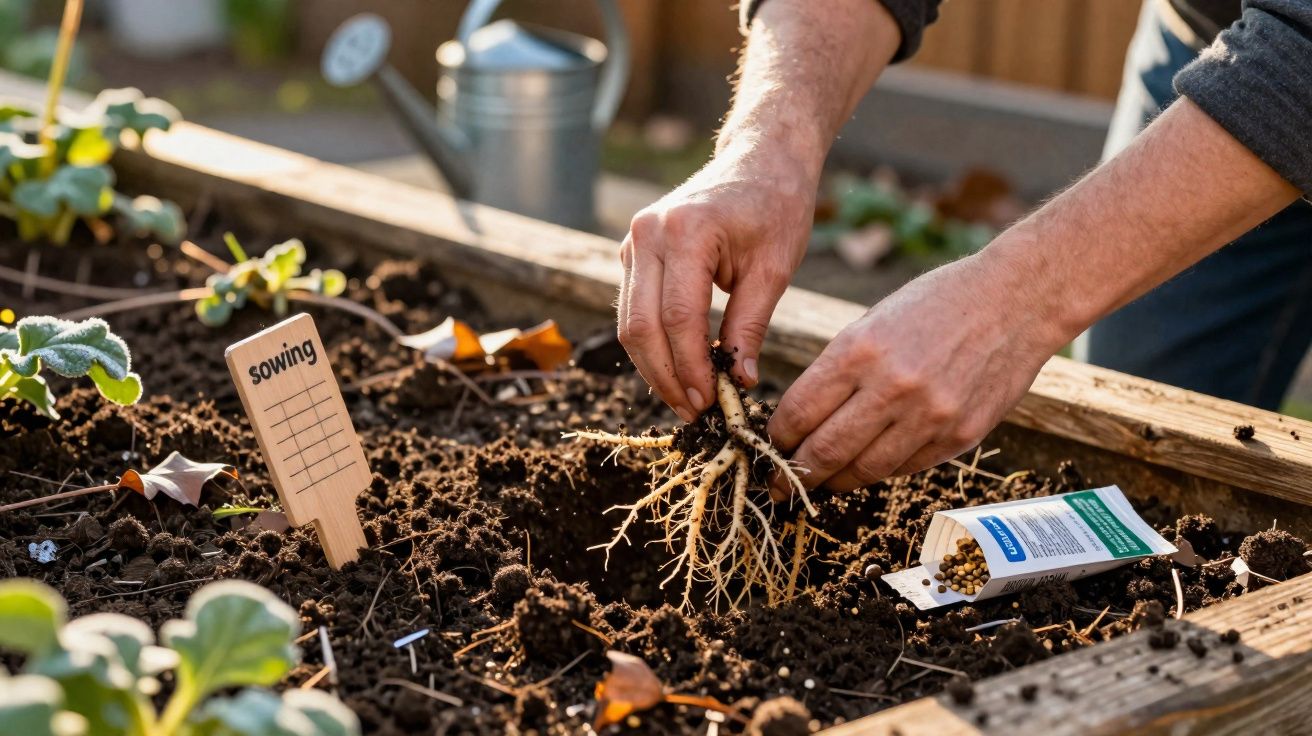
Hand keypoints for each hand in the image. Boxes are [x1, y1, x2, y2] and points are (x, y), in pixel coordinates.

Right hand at [618, 140, 820, 420]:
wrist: (760, 158)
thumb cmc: (776, 206)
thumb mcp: (774, 269)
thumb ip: (751, 326)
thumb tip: (738, 382)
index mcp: (686, 231)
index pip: (678, 318)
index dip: (690, 368)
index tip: (710, 403)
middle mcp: (648, 233)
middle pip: (642, 326)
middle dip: (666, 377)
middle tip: (695, 413)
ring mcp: (634, 241)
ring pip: (629, 322)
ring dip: (654, 367)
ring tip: (685, 399)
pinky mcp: (633, 251)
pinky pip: (633, 308)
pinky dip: (652, 344)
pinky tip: (677, 370)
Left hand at [767, 247, 1070, 495]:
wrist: (1018, 300)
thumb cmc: (938, 303)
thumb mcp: (874, 321)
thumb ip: (840, 370)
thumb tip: (802, 419)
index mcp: (860, 349)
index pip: (799, 411)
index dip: (777, 437)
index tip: (770, 445)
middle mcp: (892, 387)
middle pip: (825, 451)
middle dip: (795, 473)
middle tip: (781, 483)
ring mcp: (929, 416)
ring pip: (864, 470)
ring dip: (835, 481)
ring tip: (820, 483)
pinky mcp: (959, 437)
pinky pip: (905, 468)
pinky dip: (879, 471)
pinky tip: (866, 467)